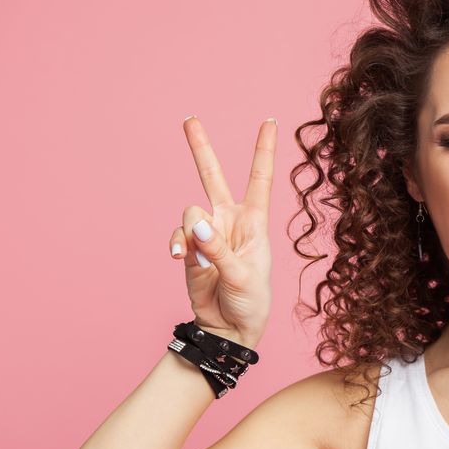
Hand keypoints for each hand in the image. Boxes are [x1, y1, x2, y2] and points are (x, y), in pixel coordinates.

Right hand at [167, 117, 276, 348]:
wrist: (228, 329)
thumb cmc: (250, 302)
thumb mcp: (242, 276)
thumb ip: (217, 248)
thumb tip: (196, 224)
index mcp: (255, 222)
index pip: (260, 178)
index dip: (264, 150)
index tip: (270, 121)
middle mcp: (230, 220)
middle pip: (213, 176)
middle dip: (200, 148)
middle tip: (189, 119)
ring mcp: (207, 233)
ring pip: (190, 212)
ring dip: (191, 234)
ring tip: (196, 260)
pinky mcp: (189, 249)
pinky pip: (178, 237)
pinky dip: (178, 246)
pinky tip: (183, 261)